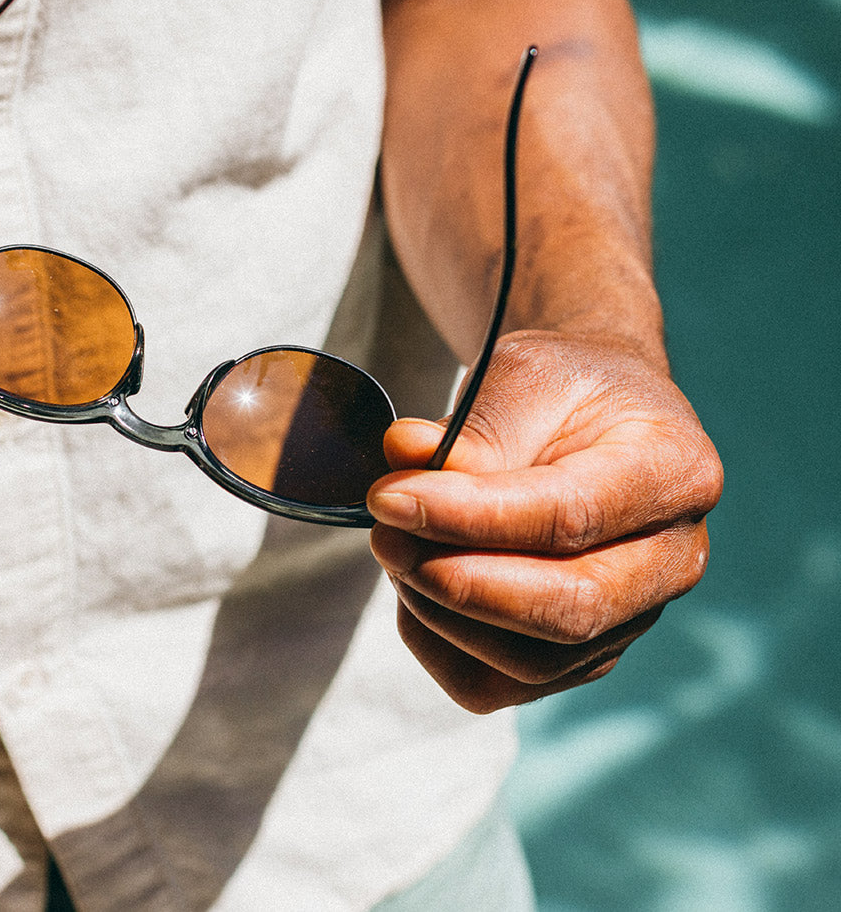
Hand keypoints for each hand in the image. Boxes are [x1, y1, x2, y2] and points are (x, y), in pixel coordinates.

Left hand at [367, 330, 721, 712]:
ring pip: (532, 660)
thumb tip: (404, 454)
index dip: (470, 517)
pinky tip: (413, 588)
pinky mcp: (584, 654)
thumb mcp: (524, 376)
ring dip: (440, 612)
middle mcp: (672, 559)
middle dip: (457, 581)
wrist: (587, 415)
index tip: (389, 498)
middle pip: (568, 608)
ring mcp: (633, 618)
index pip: (571, 517)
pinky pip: (503, 685)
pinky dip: (440, 645)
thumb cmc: (561, 390)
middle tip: (385, 533)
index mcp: (675, 472)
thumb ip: (472, 429)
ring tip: (396, 546)